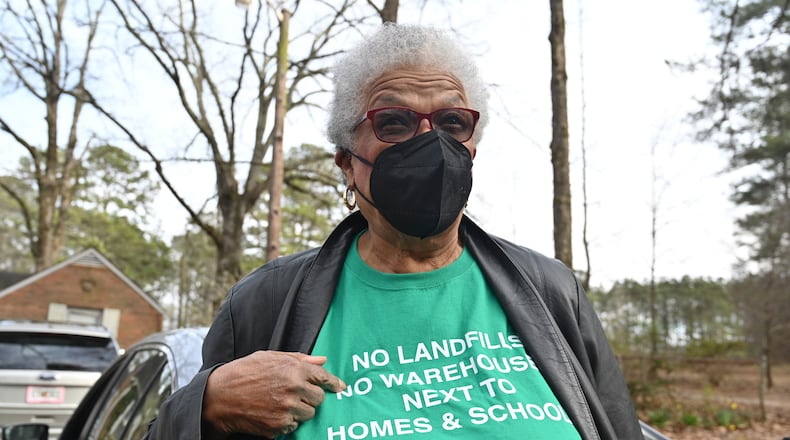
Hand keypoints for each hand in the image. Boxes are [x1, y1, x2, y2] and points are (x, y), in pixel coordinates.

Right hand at [202, 351, 345, 437]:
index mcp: (294, 369)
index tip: (340, 387)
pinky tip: (274, 412)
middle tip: (298, 394)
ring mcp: (287, 409)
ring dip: (301, 410)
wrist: (220, 396)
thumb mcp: (270, 357)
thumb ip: (299, 359)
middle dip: (312, 397)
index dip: (334, 383)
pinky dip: (289, 421)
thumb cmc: (244, 372)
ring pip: (309, 414)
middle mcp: (294, 389)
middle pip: (319, 398)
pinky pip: (295, 425)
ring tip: (283, 403)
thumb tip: (322, 361)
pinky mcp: (279, 425)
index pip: (324, 378)